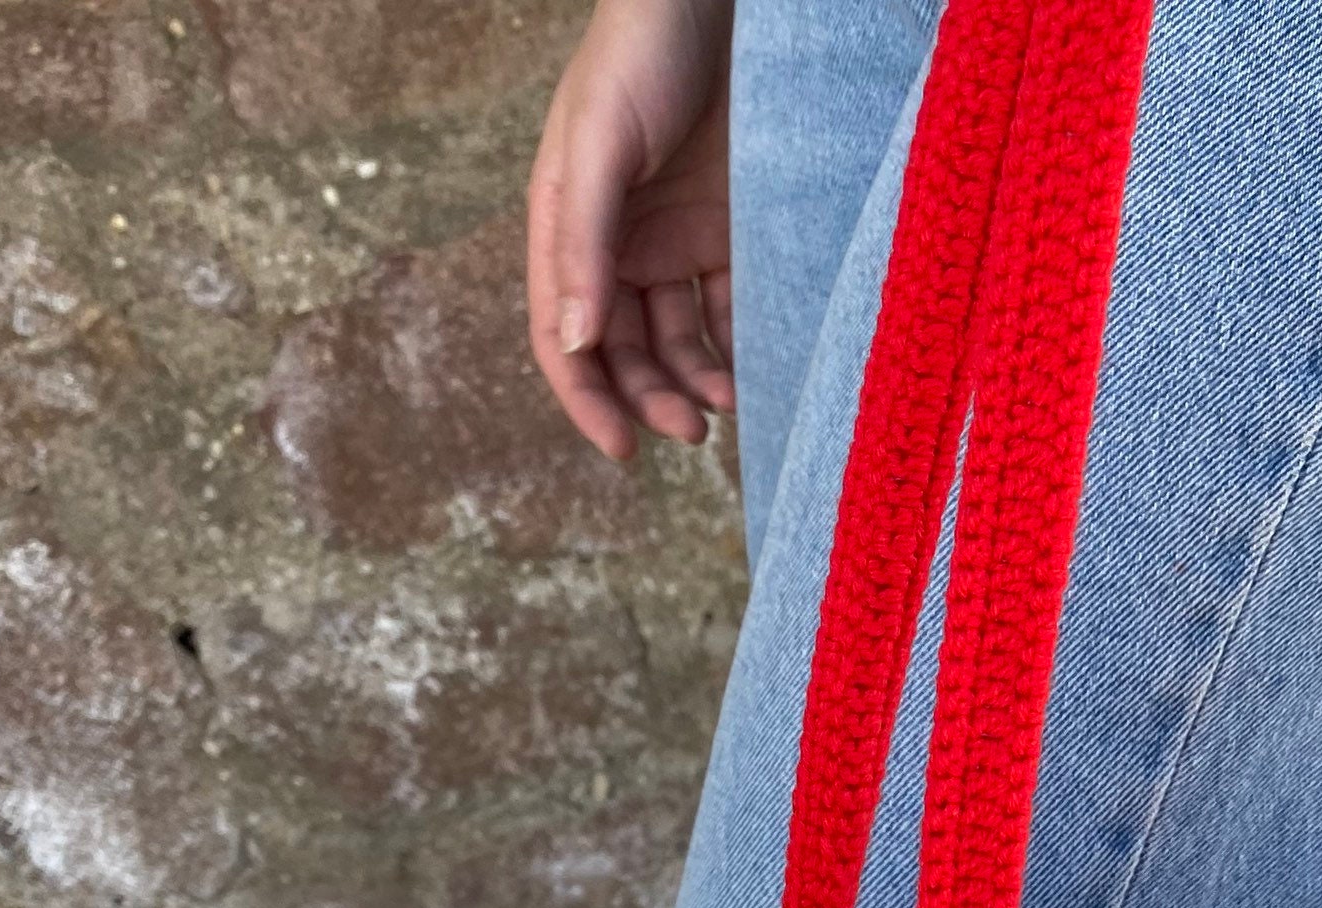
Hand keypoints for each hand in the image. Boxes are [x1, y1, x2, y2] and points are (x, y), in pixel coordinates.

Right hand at [528, 0, 735, 460]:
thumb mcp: (599, 146)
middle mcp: (617, 247)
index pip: (564, 339)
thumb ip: (583, 244)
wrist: (711, 1)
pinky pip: (728, 308)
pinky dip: (738, 344)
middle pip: (626, 353)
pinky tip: (758, 367)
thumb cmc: (640, 56)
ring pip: (678, 341)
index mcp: (566, 230)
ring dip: (697, 382)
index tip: (624, 449)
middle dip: (652, 399)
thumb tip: (575, 342)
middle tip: (693, 430)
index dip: (587, 400)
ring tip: (728, 405)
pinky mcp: (727, 232)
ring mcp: (674, 241)